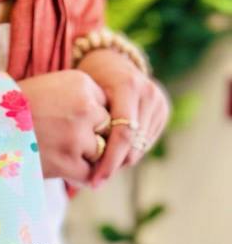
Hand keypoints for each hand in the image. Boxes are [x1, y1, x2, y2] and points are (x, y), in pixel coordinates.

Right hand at [18, 70, 110, 187]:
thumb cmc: (12, 111)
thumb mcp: (50, 90)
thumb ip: (78, 101)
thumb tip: (106, 124)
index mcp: (81, 82)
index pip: (105, 105)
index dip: (91, 119)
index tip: (70, 124)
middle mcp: (85, 107)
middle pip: (107, 129)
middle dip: (92, 138)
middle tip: (66, 142)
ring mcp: (77, 136)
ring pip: (99, 152)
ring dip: (83, 158)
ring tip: (59, 155)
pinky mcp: (67, 161)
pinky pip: (88, 173)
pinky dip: (78, 176)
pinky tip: (63, 171)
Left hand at [77, 48, 170, 185]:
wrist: (109, 61)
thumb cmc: (86, 83)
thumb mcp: (80, 97)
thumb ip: (85, 123)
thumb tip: (81, 167)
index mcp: (127, 86)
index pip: (122, 135)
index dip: (108, 162)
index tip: (93, 182)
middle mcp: (148, 92)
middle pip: (133, 145)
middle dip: (113, 166)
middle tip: (94, 182)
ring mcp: (159, 101)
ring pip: (139, 148)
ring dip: (119, 162)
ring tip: (98, 169)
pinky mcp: (163, 111)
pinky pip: (145, 144)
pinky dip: (128, 153)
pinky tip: (111, 154)